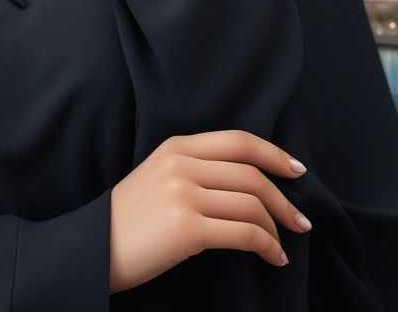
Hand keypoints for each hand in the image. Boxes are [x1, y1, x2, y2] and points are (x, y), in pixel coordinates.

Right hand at [108, 130, 311, 294]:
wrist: (97, 247)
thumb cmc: (131, 217)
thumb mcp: (158, 175)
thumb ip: (194, 168)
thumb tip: (249, 181)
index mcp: (176, 146)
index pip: (238, 140)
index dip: (274, 154)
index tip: (297, 170)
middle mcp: (181, 164)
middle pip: (251, 174)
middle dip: (283, 199)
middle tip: (300, 220)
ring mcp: (183, 194)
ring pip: (251, 204)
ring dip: (277, 227)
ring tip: (283, 244)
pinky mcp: (187, 227)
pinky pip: (244, 233)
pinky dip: (267, 246)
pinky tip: (272, 257)